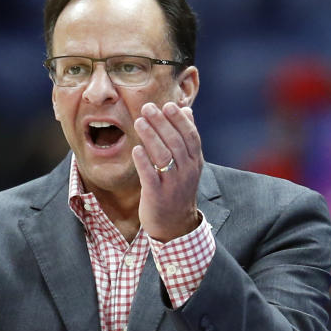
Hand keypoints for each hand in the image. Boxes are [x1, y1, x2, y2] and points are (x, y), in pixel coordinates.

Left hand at [131, 102, 201, 241]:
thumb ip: (186, 138)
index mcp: (194, 163)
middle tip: (147, 108)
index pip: (190, 136)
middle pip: (175, 143)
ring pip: (163, 156)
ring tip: (139, 121)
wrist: (175, 226)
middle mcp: (186, 172)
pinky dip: (143, 162)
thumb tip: (186, 110)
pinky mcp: (157, 196)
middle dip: (161, 123)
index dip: (179, 120)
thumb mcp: (188, 165)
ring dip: (151, 137)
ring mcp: (172, 184)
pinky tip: (136, 149)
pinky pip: (150, 176)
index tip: (168, 105)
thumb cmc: (177, 190)